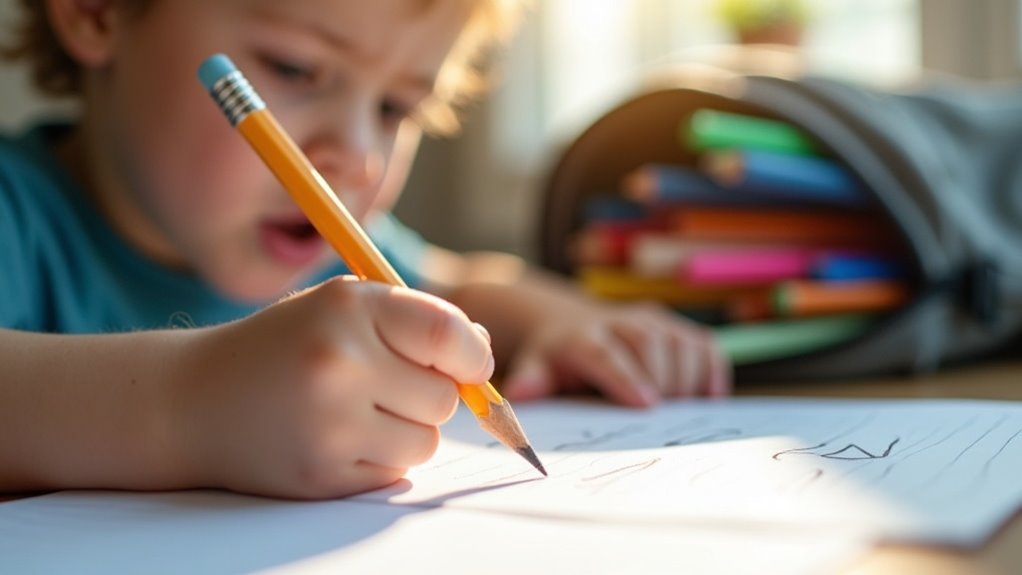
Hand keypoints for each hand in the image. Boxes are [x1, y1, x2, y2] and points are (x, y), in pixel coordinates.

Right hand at [171, 277, 493, 498]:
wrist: (193, 400)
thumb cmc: (284, 346)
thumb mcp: (342, 308)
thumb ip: (415, 321)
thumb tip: (481, 353)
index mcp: (347, 308)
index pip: (448, 333)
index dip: (472, 355)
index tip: (468, 365)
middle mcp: (339, 364)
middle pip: (445, 398)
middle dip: (429, 395)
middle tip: (386, 385)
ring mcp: (329, 425)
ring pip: (425, 442)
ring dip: (407, 432)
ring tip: (357, 412)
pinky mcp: (321, 475)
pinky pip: (394, 473)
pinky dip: (380, 459)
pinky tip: (338, 438)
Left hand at [499, 301, 729, 406]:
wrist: (572, 324)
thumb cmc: (557, 359)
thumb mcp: (538, 367)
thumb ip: (533, 381)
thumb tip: (521, 394)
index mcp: (583, 336)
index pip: (603, 352)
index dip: (625, 376)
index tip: (645, 404)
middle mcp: (620, 322)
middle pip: (648, 342)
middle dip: (661, 378)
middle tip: (665, 415)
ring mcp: (652, 321)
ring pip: (679, 341)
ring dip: (688, 376)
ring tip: (685, 411)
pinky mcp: (677, 328)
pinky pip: (704, 345)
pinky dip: (713, 370)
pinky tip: (710, 398)